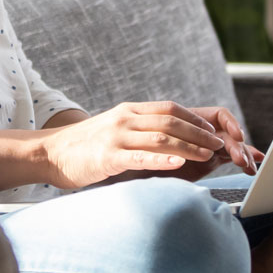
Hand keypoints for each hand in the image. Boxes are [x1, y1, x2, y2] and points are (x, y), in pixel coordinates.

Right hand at [39, 101, 230, 189]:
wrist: (51, 153)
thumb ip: (140, 130)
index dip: (196, 119)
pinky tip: (179, 164)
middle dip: (200, 133)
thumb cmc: (86, 146)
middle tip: (221, 145)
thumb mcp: (115, 130)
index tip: (215, 130)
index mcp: (129, 111)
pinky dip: (162, 160)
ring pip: (161, 137)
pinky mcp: (107, 156)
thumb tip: (172, 141)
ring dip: (189, 146)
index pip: (171, 108)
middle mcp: (125, 119)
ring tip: (210, 155)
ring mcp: (116, 136)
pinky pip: (139, 157)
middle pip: (171, 121)